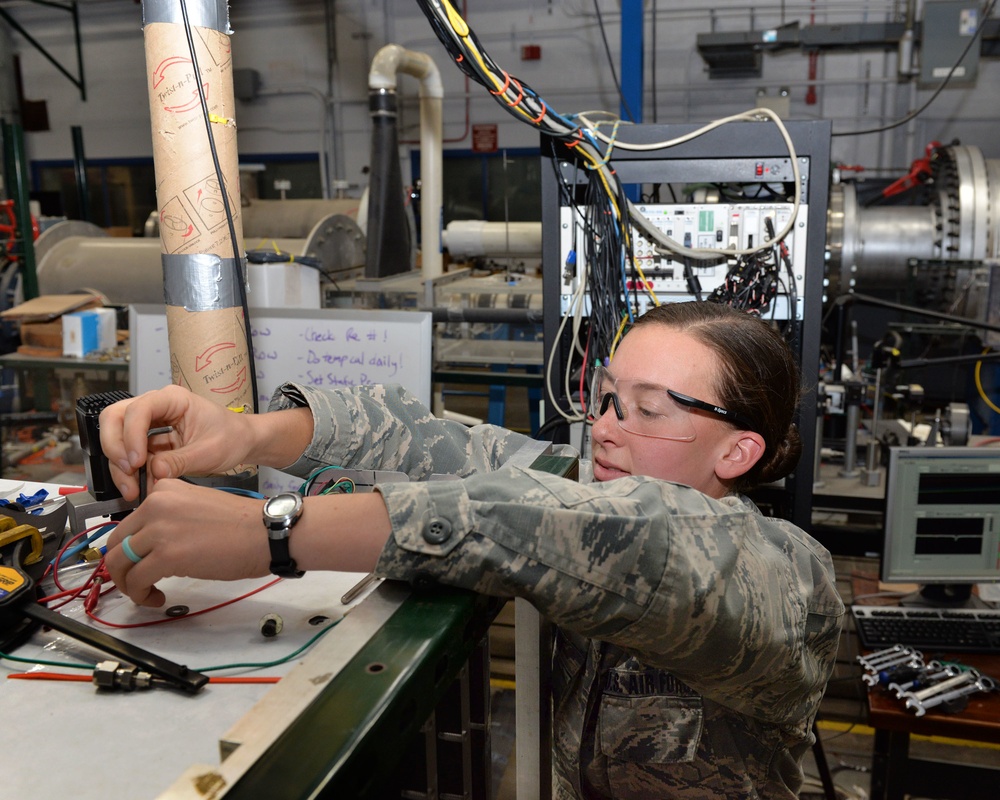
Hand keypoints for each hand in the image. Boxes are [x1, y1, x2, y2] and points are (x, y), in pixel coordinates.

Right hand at [99, 385, 256, 500]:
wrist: (242, 443)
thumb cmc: (232, 437)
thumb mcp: (210, 451)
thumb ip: (180, 461)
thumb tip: (153, 471)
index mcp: (173, 399)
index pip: (139, 409)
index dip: (131, 435)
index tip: (136, 461)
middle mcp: (157, 407)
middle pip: (116, 418)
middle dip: (115, 447)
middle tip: (129, 472)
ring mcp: (150, 424)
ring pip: (118, 439)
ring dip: (119, 466)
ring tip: (133, 490)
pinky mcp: (149, 442)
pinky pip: (129, 455)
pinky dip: (129, 473)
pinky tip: (139, 488)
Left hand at [103, 479, 269, 606]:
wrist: (266, 532)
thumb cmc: (242, 525)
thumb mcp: (197, 506)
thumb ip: (169, 519)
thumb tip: (149, 547)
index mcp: (164, 490)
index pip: (128, 522)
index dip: (129, 548)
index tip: (139, 561)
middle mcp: (155, 505)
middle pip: (116, 543)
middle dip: (121, 568)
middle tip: (136, 581)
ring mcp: (159, 529)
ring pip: (119, 564)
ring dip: (128, 585)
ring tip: (145, 593)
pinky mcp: (165, 555)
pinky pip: (136, 581)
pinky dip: (140, 595)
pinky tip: (157, 598)